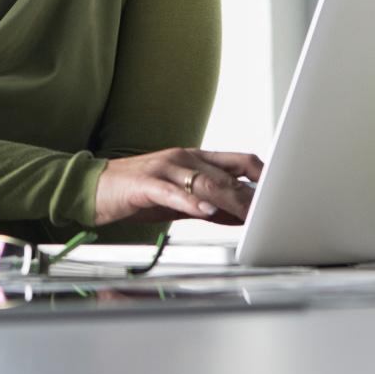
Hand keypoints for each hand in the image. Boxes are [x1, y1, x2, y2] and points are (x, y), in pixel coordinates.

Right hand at [93, 148, 262, 226]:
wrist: (91, 188)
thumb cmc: (137, 193)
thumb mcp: (180, 200)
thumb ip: (210, 205)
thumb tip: (242, 215)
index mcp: (194, 158)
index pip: (239, 160)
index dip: (263, 175)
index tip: (283, 192)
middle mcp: (182, 158)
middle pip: (226, 175)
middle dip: (252, 195)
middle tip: (273, 212)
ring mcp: (163, 168)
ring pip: (204, 182)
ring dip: (229, 199)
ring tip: (250, 213)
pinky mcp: (144, 184)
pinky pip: (171, 193)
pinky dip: (190, 203)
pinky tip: (205, 212)